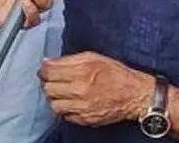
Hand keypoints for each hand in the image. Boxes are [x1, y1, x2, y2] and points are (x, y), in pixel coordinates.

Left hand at [39, 52, 153, 127]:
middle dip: (48, 83)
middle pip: (48, 88)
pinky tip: (71, 102)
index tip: (46, 69)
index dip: (44, 69)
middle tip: (53, 80)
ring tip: (61, 92)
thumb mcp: (94, 58)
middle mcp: (81, 90)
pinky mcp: (85, 119)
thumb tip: (48, 61)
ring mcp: (82, 107)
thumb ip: (69, 59)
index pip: (49, 71)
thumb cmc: (116, 74)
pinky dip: (65, 109)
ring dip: (54, 98)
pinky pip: (65, 116)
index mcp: (82, 71)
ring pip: (54, 105)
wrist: (135, 95)